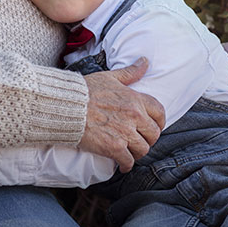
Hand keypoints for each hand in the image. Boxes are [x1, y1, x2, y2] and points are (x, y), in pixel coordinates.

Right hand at [79, 57, 164, 172]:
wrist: (67, 106)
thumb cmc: (86, 90)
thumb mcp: (110, 77)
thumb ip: (130, 72)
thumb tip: (145, 61)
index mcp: (135, 99)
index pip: (159, 112)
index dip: (159, 121)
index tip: (153, 126)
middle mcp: (134, 116)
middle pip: (154, 134)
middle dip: (148, 138)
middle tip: (139, 140)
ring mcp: (125, 133)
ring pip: (143, 149)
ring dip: (137, 152)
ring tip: (130, 152)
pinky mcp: (114, 148)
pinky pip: (128, 162)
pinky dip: (126, 165)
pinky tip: (122, 164)